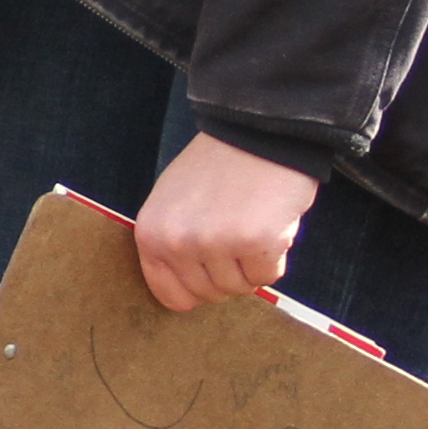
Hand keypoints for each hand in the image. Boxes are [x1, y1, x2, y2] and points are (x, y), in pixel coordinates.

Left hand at [132, 131, 318, 312]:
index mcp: (151, 235)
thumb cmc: (217, 167)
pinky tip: (270, 223)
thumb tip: (183, 293)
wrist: (256, 132)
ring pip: (240, 288)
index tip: (212, 272)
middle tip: (237, 235)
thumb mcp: (172, 203)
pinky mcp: (256, 242)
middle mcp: (177, 243)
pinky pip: (268, 276)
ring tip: (252, 223)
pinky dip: (276, 256)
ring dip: (253, 264)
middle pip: (210, 294)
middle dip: (230, 272)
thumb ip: (171, 245)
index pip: (171, 296)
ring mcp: (215, 243)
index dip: (197, 290)